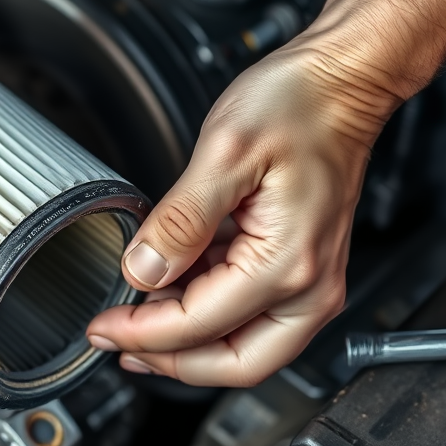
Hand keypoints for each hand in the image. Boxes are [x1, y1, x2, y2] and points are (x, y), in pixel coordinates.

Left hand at [86, 0, 445, 386]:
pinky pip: (250, 313)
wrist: (344, 82)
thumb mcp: (225, 153)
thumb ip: (180, 220)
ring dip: (187, 342)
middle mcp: (309, 286)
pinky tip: (171, 292)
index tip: (102, 327)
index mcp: (287, 264)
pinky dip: (206, 313)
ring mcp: (310, 282)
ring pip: (242, 345)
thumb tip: (142, 271)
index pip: (198, 325)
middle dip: (171, 362)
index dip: (141, 332)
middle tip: (118, 345)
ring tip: (135, 321)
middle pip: (233, 363)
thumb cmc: (302, 104)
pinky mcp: (301, 269)